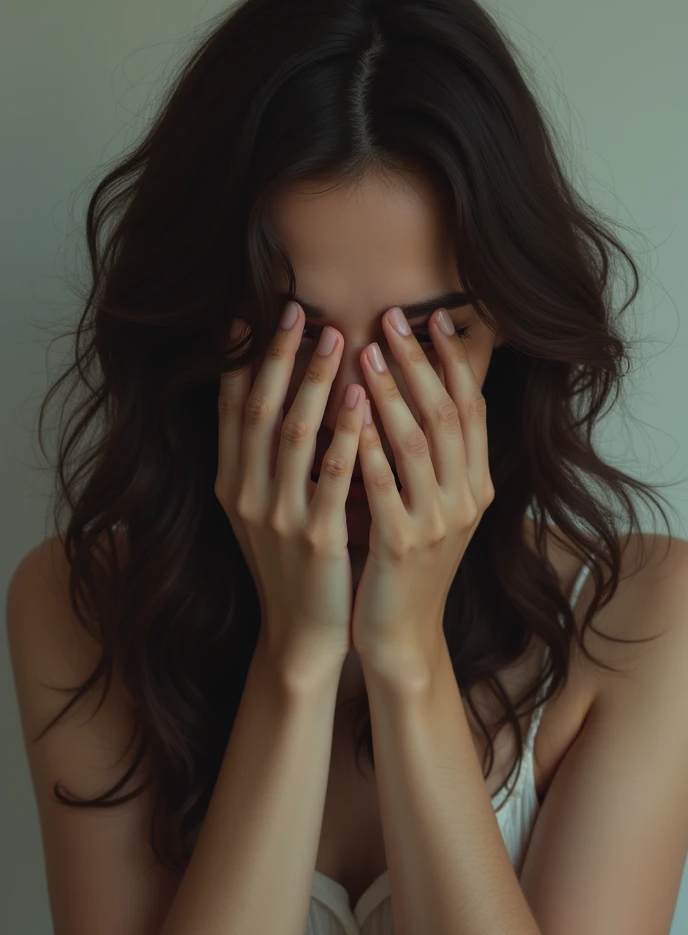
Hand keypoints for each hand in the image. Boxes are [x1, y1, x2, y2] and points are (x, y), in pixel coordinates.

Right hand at [215, 302, 365, 681]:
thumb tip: (280, 395)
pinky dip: (346, 433)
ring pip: (293, 434)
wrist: (301, 632)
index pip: (230, 409)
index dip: (240, 360)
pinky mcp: (316, 537)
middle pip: (259, 410)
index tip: (251, 313)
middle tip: (297, 310)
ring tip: (336, 337)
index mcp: (231, 484)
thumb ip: (266, 460)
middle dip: (279, 357)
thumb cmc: (290, 564)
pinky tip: (361, 399)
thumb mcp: (264, 510)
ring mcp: (278, 516)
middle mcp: (246, 495)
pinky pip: (333, 474)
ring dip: (313, 382)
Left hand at [351, 306, 494, 674]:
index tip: (435, 318)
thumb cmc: (409, 562)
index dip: (455, 361)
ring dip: (392, 394)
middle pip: (448, 415)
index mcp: (476, 485)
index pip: (473, 409)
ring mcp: (437, 522)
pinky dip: (368, 446)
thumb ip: (433, 456)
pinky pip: (384, 485)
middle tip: (394, 318)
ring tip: (366, 352)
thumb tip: (417, 390)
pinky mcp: (402, 545)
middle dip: (420, 362)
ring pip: (418, 443)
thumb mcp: (434, 506)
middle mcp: (465, 499)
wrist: (403, 634)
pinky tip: (348, 414)